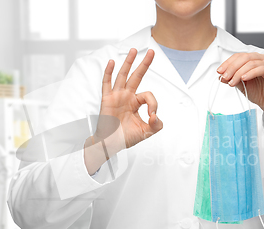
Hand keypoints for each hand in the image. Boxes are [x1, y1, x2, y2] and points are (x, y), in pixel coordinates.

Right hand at [84, 48, 162, 174]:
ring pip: (123, 76)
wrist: (111, 144)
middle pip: (137, 76)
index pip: (148, 95)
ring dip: (128, 63)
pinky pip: (107, 83)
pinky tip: (111, 62)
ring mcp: (116, 96)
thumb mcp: (146, 132)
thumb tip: (156, 116)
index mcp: (135, 103)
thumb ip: (156, 125)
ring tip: (133, 50)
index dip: (153, 104)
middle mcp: (127, 96)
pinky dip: (108, 72)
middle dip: (144, 64)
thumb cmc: (126, 138)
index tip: (152, 116)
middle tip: (152, 52)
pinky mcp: (107, 99)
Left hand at [216, 52, 263, 136]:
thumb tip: (220, 75)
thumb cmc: (258, 92)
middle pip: (244, 57)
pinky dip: (251, 73)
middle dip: (232, 67)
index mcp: (254, 59)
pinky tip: (243, 78)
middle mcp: (262, 59)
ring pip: (251, 63)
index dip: (227, 63)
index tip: (219, 72)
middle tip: (224, 77)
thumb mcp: (241, 84)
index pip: (239, 56)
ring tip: (232, 82)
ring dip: (239, 72)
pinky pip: (262, 69)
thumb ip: (232, 78)